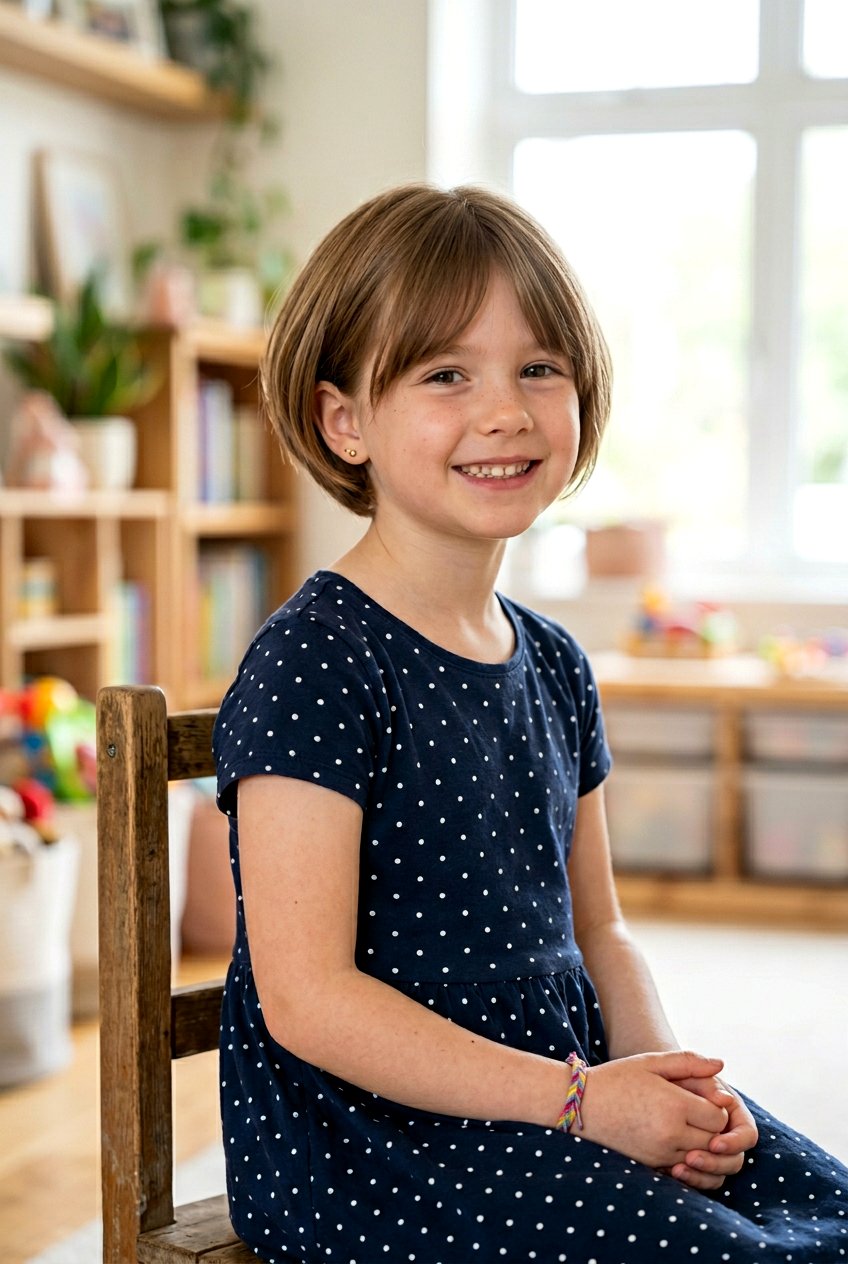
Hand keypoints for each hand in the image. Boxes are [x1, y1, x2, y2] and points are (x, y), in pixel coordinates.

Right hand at [578, 1051, 728, 1170]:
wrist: (581, 1106)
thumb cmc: (618, 1078)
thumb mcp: (652, 1062)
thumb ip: (689, 1062)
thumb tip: (720, 1066)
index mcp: (674, 1105)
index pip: (719, 1117)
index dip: (716, 1107)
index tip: (701, 1097)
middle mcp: (671, 1134)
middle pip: (714, 1140)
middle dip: (712, 1128)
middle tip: (696, 1111)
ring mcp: (661, 1154)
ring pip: (701, 1158)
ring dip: (700, 1144)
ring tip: (684, 1124)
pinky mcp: (652, 1166)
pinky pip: (684, 1169)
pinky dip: (686, 1158)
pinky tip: (672, 1139)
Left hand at [667, 1075, 757, 1190]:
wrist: (646, 1086)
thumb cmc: (669, 1074)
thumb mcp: (682, 1070)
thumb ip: (703, 1075)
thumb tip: (726, 1098)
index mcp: (732, 1112)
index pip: (747, 1134)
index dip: (735, 1142)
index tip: (714, 1143)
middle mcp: (726, 1134)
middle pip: (736, 1160)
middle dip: (716, 1162)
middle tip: (690, 1157)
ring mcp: (713, 1152)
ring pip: (720, 1174)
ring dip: (702, 1174)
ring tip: (678, 1168)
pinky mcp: (698, 1164)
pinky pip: (703, 1180)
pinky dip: (692, 1180)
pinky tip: (673, 1172)